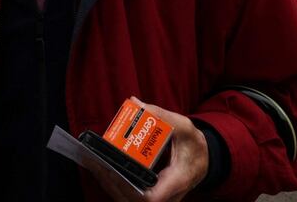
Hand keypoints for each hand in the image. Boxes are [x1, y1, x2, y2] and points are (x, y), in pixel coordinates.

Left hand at [89, 98, 208, 201]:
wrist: (202, 160)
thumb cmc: (193, 145)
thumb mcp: (184, 127)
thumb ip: (162, 115)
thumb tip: (136, 104)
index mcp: (178, 180)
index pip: (151, 197)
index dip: (128, 188)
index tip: (111, 170)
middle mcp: (167, 195)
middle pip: (133, 200)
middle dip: (111, 183)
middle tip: (95, 162)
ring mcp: (158, 198)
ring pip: (128, 200)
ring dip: (109, 184)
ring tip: (93, 164)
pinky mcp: (149, 195)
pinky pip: (128, 196)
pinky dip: (113, 184)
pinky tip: (101, 168)